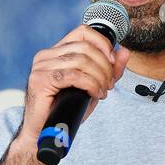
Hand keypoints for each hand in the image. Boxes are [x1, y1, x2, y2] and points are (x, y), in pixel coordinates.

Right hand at [14, 26, 129, 151]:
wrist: (44, 133)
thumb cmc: (66, 110)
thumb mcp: (93, 86)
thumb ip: (109, 69)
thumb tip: (125, 52)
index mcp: (56, 52)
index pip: (83, 32)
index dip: (102, 43)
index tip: (112, 62)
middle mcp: (46, 55)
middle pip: (85, 48)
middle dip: (104, 66)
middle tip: (109, 84)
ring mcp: (41, 66)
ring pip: (82, 61)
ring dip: (99, 77)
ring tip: (102, 91)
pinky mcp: (40, 80)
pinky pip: (74, 75)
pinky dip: (91, 84)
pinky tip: (95, 94)